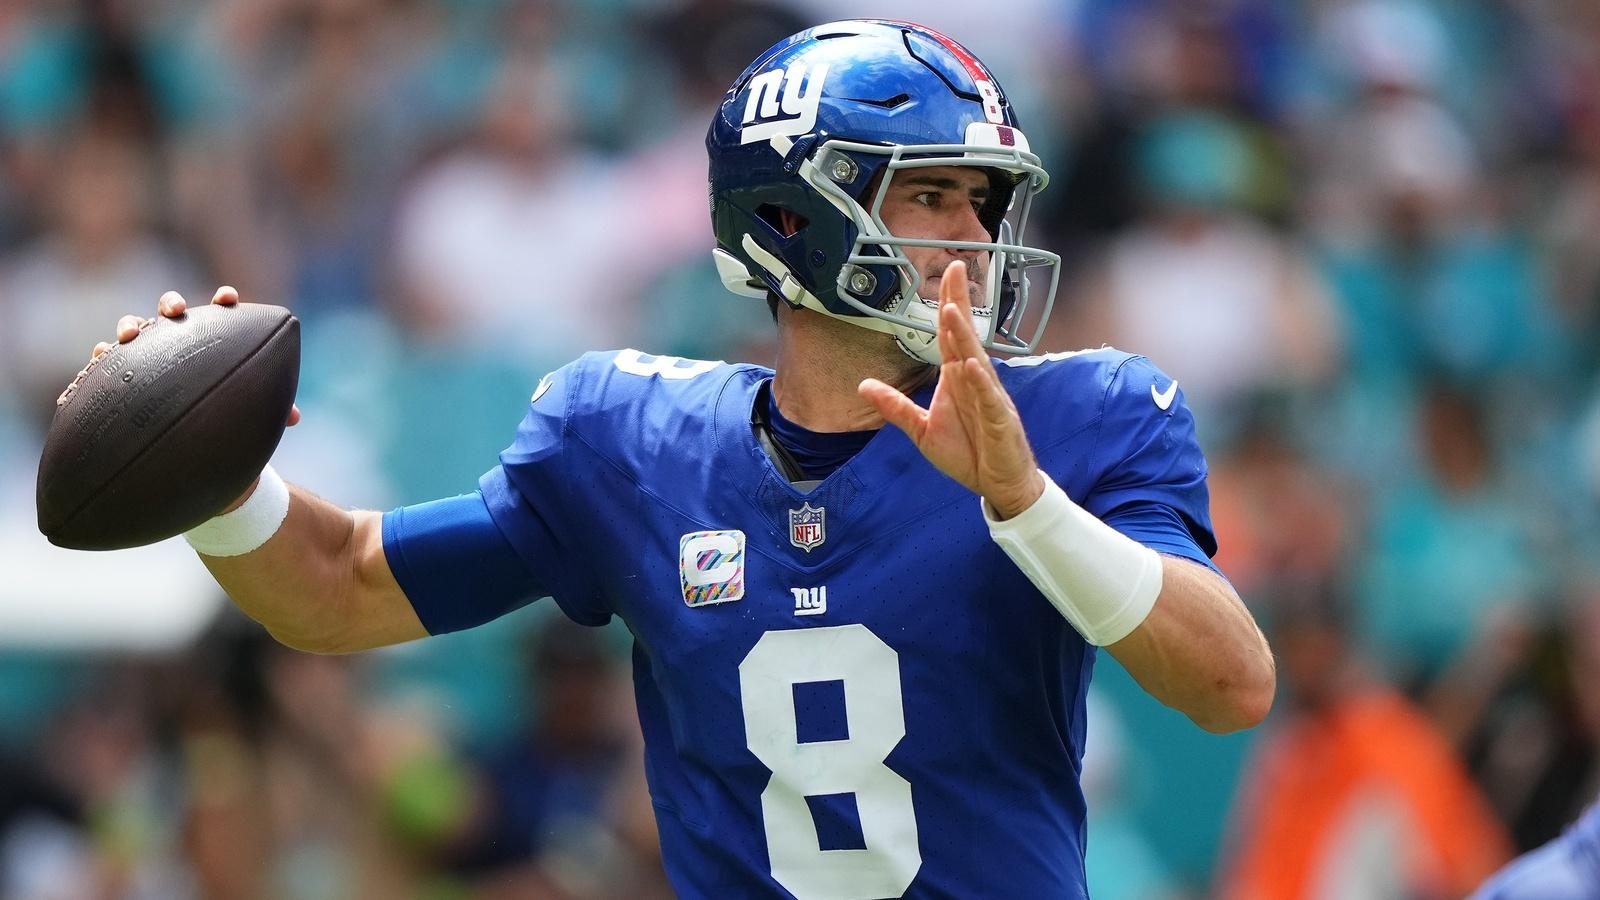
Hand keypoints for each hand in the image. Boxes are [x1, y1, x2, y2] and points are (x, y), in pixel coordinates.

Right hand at [77, 285, 302, 427]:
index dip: (223, 300)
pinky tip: (101, 356)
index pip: (220, 312)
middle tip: (174, 311)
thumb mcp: (248, 409)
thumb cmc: (225, 413)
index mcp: (212, 340)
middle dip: (171, 304)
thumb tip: (293, 418)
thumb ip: (270, 408)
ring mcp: (149, 353)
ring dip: (132, 324)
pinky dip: (104, 353)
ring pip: (137, 327)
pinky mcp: (125, 371)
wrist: (190, 436)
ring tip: (130, 334)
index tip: (228, 298)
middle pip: (173, 310)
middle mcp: (179, 340)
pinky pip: (109, 359)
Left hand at [859, 260, 1044, 518]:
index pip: (951, 334)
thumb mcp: (923, 430)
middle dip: (958, 303)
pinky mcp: (999, 420)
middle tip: (954, 269)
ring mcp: (990, 398)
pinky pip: (989, 398)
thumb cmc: (968, 453)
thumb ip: (896, 406)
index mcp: (957, 378)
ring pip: (976, 360)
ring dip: (964, 337)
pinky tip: (971, 365)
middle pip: (965, 335)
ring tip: (951, 311)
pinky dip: (981, 382)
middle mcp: (975, 380)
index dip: (949, 302)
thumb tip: (864, 386)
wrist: (998, 483)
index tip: (947, 272)